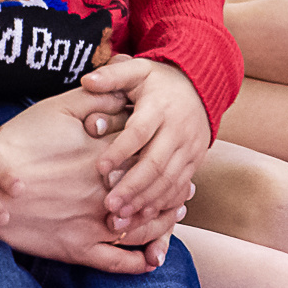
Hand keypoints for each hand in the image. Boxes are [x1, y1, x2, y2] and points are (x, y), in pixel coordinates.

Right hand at [0, 89, 183, 269]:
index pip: (150, 156)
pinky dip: (141, 263)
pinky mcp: (78, 250)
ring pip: (144, 229)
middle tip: (186, 190)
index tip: (174, 155)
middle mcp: (106, 192)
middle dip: (174, 192)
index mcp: (104, 158)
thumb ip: (94, 97)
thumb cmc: (19, 142)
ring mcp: (94, 225)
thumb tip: (125, 91)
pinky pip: (118, 263)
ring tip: (174, 218)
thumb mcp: (55, 108)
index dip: (165, 156)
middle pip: (155, 193)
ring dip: (165, 225)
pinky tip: (152, 260)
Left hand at [78, 59, 211, 224]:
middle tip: (108, 205)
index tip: (99, 169)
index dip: (120, 151)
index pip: (139, 133)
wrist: (200, 87)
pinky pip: (180, 187)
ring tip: (122, 217)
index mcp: (160, 107)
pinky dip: (163, 203)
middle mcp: (178, 130)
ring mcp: (190, 148)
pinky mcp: (195, 162)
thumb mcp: (137, 70)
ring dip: (145, 201)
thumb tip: (86, 79)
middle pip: (156, 164)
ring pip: (169, 181)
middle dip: (132, 187)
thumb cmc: (158, 81)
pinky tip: (144, 216)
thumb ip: (112, 75)